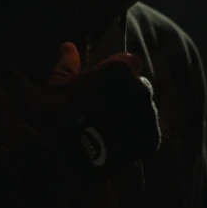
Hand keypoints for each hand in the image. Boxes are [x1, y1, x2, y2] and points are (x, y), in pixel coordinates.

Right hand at [34, 42, 161, 176]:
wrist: (62, 160)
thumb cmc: (55, 117)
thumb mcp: (57, 87)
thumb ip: (68, 65)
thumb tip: (68, 47)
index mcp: (119, 70)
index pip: (129, 62)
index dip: (117, 72)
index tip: (104, 83)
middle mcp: (140, 88)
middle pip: (138, 85)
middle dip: (124, 93)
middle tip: (102, 108)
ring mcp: (149, 114)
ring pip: (143, 107)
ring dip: (130, 113)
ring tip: (107, 127)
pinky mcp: (151, 138)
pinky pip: (146, 129)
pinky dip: (134, 134)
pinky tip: (116, 141)